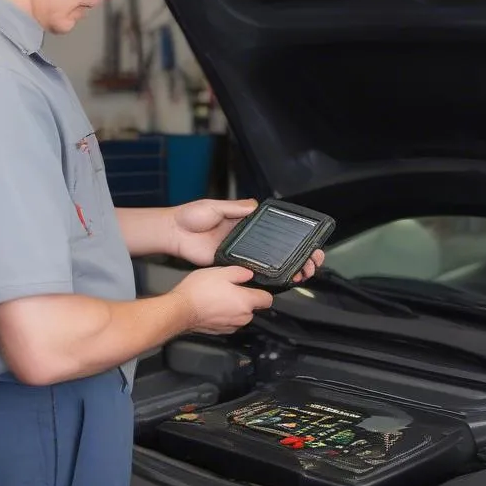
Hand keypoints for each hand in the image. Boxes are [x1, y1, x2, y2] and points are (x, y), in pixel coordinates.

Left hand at [169, 199, 325, 282]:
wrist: (174, 232)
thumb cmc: (192, 216)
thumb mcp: (215, 206)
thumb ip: (236, 207)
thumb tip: (256, 205)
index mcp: (244, 223)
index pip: (273, 230)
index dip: (292, 238)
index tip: (309, 242)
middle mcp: (245, 239)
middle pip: (276, 249)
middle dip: (298, 256)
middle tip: (312, 262)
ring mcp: (238, 253)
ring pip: (267, 262)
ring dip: (286, 268)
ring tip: (303, 273)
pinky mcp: (229, 264)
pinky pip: (249, 271)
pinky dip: (265, 276)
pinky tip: (281, 280)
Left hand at [170, 198, 257, 266]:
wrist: (174, 232)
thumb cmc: (189, 216)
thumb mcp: (214, 206)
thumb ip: (235, 206)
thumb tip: (255, 205)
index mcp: (233, 218)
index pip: (253, 220)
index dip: (261, 221)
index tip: (270, 221)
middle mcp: (233, 232)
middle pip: (253, 236)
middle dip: (259, 236)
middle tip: (265, 236)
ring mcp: (229, 246)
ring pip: (247, 250)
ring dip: (252, 249)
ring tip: (259, 247)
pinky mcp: (223, 258)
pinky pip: (236, 261)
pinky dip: (241, 261)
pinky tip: (247, 258)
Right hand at [172, 265, 273, 334]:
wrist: (180, 310)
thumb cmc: (199, 291)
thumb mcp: (220, 272)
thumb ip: (239, 272)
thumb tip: (249, 274)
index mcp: (246, 302)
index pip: (267, 300)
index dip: (262, 291)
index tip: (253, 287)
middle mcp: (242, 317)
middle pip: (253, 308)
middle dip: (245, 299)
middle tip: (230, 288)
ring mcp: (231, 326)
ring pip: (240, 316)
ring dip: (234, 308)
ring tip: (218, 297)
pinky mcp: (221, 331)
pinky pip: (229, 322)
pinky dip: (224, 315)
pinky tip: (212, 307)